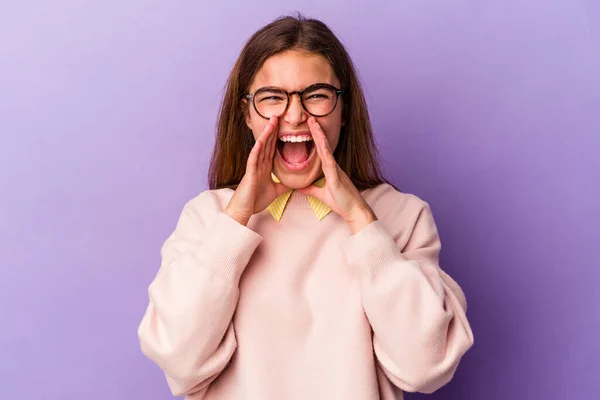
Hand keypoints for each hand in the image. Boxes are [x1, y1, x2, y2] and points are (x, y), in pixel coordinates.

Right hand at [224, 116, 288, 225]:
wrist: (244, 211)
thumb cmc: (255, 200)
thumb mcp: (276, 191)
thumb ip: (284, 185)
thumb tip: (296, 183)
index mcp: (265, 167)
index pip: (273, 148)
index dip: (278, 137)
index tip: (284, 126)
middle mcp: (259, 164)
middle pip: (267, 144)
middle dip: (272, 130)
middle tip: (278, 116)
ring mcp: (253, 168)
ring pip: (260, 148)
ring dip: (266, 135)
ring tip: (271, 122)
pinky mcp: (249, 174)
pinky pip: (253, 159)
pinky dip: (257, 150)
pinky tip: (260, 141)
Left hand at [297, 117, 377, 233]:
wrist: (355, 212)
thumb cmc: (342, 203)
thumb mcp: (321, 194)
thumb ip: (310, 189)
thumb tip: (298, 186)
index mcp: (330, 169)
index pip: (320, 150)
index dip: (315, 138)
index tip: (309, 127)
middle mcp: (333, 166)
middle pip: (322, 145)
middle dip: (316, 131)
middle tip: (310, 117)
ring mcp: (335, 170)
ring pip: (325, 149)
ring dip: (319, 135)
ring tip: (313, 122)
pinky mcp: (336, 177)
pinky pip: (329, 161)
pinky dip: (324, 150)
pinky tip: (320, 140)